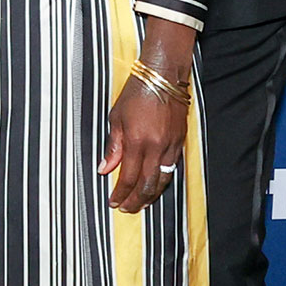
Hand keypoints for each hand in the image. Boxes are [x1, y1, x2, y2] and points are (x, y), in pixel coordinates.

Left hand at [102, 70, 186, 213]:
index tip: (114, 202)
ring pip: (162, 180)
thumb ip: (113, 147)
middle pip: (147, 184)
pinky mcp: (180, 141)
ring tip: (141, 204)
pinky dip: (162, 180)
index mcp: (137, 141)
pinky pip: (172, 168)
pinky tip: (155, 186)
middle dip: (136, 200)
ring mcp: (171, 145)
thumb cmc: (137, 92)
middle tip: (127, 209)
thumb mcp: (116, 118)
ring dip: (151, 195)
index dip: (121, 193)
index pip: (128, 177)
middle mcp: (156, 146)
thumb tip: (105, 168)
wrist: (163, 76)